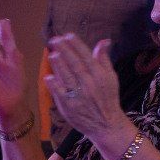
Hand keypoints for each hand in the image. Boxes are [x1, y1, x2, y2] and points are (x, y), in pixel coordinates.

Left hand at [44, 33, 131, 151]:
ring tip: (52, 54)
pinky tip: (48, 76)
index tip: (68, 35)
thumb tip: (103, 41)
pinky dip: (54, 85)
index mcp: (99, 75)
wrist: (106, 125)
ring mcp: (79, 96)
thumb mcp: (110, 78)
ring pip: (67, 77)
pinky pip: (60, 93)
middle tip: (55, 40)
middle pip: (75, 64)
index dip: (76, 45)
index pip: (86, 56)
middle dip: (64, 50)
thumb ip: (104, 59)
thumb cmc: (108, 98)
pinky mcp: (69, 107)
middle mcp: (89, 84)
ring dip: (58, 65)